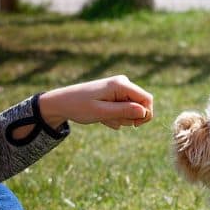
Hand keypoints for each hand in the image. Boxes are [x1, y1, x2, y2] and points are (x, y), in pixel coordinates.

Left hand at [38, 75, 153, 129]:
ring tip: (104, 118)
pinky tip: (102, 116)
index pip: (147, 99)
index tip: (135, 126)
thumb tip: (144, 112)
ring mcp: (120, 89)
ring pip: (133, 110)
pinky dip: (115, 116)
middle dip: (130, 117)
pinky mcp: (116, 95)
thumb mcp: (101, 112)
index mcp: (121, 84)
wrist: (62, 103)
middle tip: (113, 120)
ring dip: (121, 118)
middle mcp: (123, 83)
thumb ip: (124, 111)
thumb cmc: (79, 106)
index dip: (146, 114)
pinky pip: (125, 110)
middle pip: (141, 105)